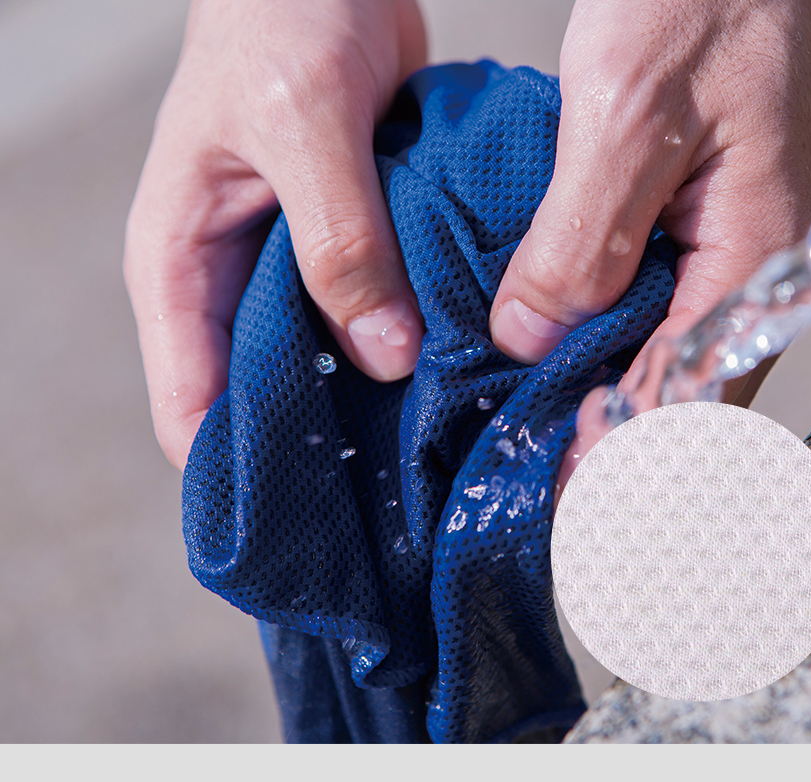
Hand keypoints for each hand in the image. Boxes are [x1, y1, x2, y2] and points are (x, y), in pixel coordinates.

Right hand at [124, 0, 426, 469]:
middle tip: (386, 496)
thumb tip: (385, 357)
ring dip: (368, 404)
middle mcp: (230, 286)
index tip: (304, 520)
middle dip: (316, 449)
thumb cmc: (284, 17)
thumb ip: (339, 241)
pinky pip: (366, 325)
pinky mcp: (343, 257)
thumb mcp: (303, 122)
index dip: (236, 471)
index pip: (188, 408)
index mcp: (180, 267)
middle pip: (260, 403)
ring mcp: (289, 276)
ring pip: (320, 370)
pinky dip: (399, 352)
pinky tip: (448, 377)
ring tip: (426, 446)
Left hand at [486, 0, 810, 489]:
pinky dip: (599, 349)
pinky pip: (646, 316)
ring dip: (601, 405)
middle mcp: (744, 271)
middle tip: (536, 486)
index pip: (691, 399)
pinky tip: (549, 363)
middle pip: (680, 398)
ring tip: (532, 444)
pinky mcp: (688, 236)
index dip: (623, 457)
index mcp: (752, 256)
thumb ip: (579, 239)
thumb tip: (530, 336)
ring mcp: (719, 256)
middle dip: (609, 446)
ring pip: (661, 362)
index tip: (559, 495)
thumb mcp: (626, 115)